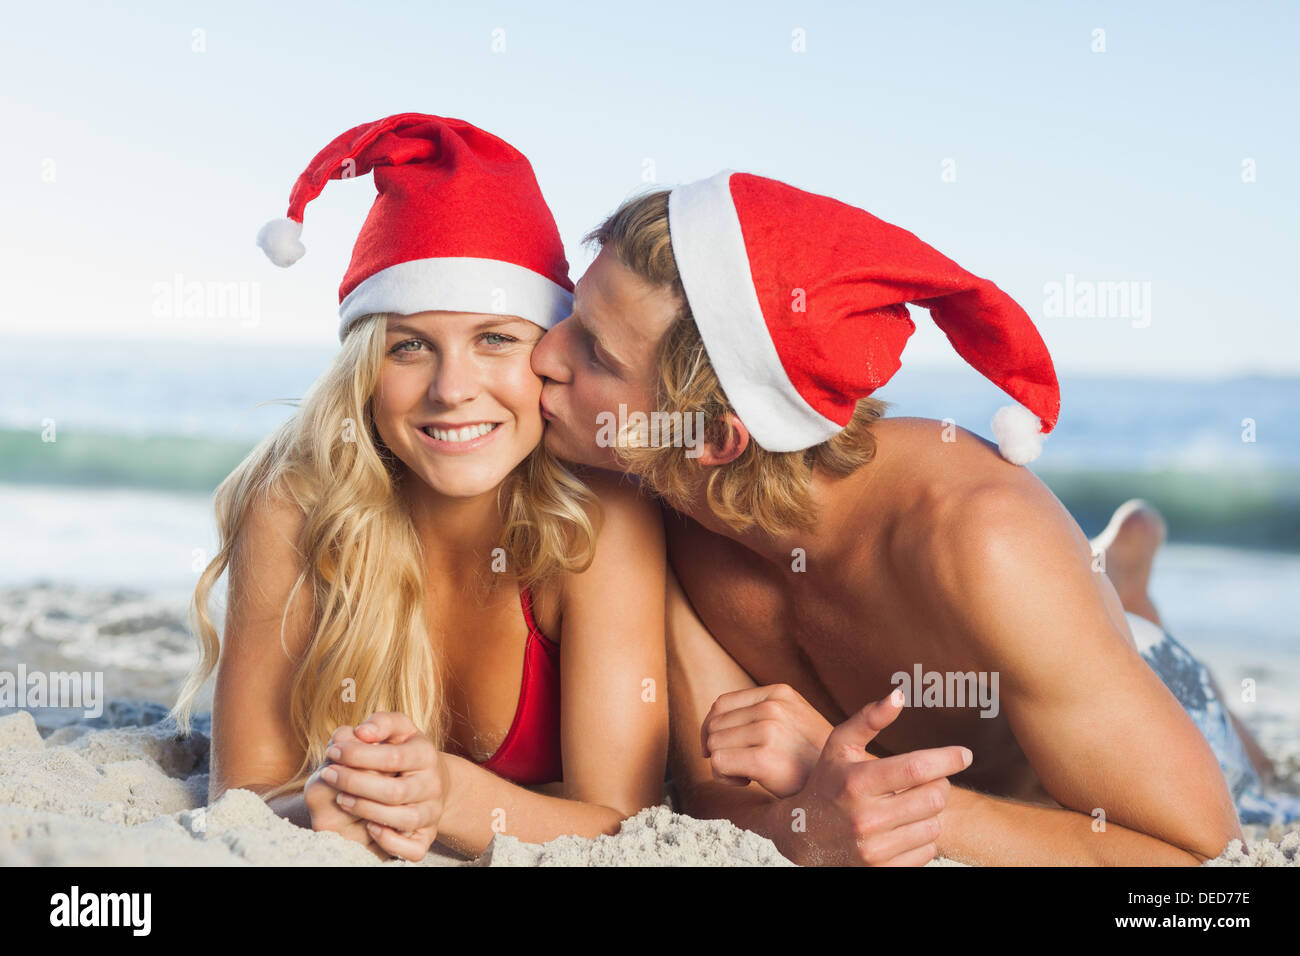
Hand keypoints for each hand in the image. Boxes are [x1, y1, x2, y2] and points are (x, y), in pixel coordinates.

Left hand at [318, 711, 450, 861]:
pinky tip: (369, 828)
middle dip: (356, 784)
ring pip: (404, 820)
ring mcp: (431, 813)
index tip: (333, 751)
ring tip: (342, 799)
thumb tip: (360, 732)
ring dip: (367, 811)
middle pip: (396, 792)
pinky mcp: (427, 837)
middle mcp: (432, 785)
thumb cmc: (405, 751)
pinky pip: (413, 849)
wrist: (433, 781)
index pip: (393, 757)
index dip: (359, 755)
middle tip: (329, 775)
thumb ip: (380, 723)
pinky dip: (390, 842)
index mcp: (426, 755)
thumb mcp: (398, 729)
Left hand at [701, 683, 833, 796]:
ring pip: (713, 744)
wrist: (843, 783)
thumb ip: (759, 712)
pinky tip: (747, 782)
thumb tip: (710, 724)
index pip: (721, 704)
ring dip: (722, 764)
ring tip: (747, 773)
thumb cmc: (811, 758)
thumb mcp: (792, 719)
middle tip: (742, 765)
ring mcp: (769, 730)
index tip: (720, 748)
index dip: (712, 728)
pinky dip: (725, 777)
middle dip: (719, 748)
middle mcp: (772, 706)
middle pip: (714, 725)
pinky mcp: (764, 758)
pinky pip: (718, 763)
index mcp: (779, 693)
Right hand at [779, 689, 973, 865]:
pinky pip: (927, 852)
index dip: (947, 759)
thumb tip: (898, 695)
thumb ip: (868, 719)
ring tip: (906, 806)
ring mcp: (873, 849)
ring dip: (927, 813)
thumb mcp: (839, 746)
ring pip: (934, 826)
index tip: (964, 754)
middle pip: (933, 797)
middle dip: (937, 785)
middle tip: (926, 781)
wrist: (802, 834)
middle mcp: (865, 818)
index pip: (915, 768)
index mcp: (855, 782)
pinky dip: (921, 838)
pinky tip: (900, 829)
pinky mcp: (882, 870)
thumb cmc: (826, 783)